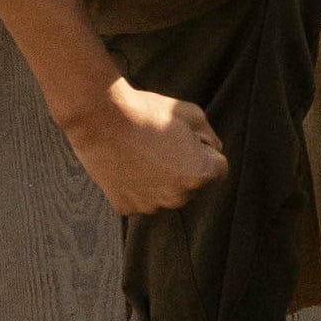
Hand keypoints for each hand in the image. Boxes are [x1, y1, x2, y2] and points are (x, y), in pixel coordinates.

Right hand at [59, 80, 227, 216]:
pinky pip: (141, 198)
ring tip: (143, 153)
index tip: (185, 139)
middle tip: (162, 144)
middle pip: (193, 184)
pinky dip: (137, 186)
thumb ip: (211, 138)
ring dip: (162, 179)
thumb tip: (212, 151)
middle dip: (186, 167)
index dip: (204, 150)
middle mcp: (178, 197)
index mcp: (200, 175)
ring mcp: (150, 205)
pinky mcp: (126, 207)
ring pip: (166, 193)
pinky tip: (128, 165)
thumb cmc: (149, 113)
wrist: (102, 119)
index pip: (218, 169)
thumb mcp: (194, 115)